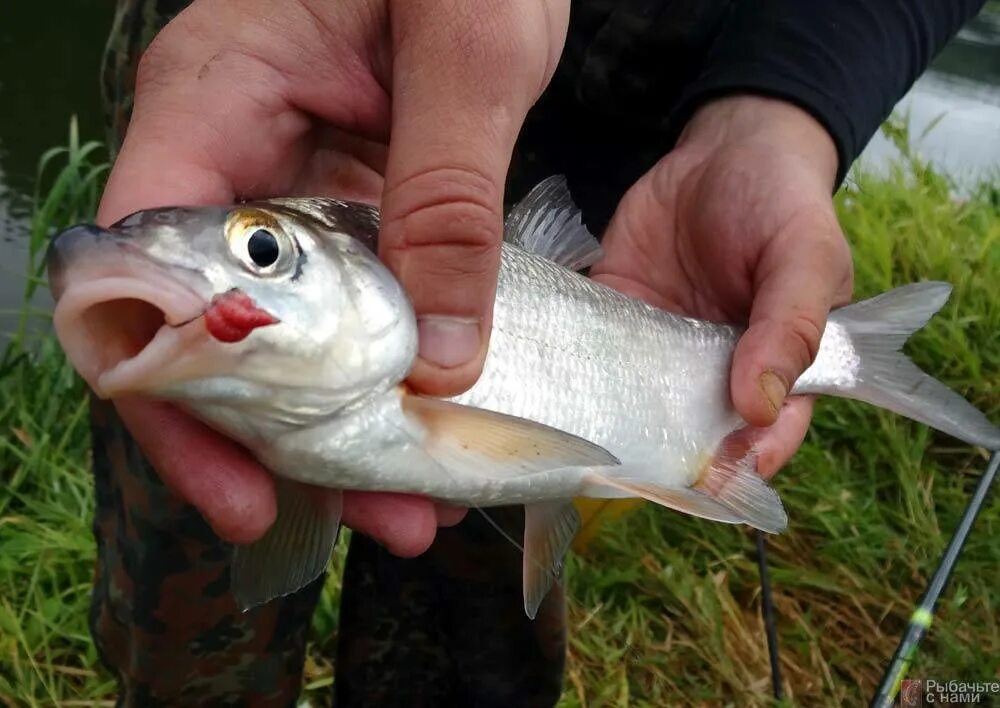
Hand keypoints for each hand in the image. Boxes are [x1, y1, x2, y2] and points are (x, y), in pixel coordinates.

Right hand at [96, 0, 568, 551]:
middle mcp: (231, 154)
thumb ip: (448, 198)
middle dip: (282, 440)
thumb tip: (439, 360)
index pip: (142, 273)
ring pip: (286, 330)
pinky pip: (345, 302)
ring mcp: (288, 183)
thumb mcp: (469, 54)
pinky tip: (431, 417)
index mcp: (214, 100)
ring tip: (415, 500)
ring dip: (344, 421)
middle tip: (379, 516)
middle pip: (213, 329)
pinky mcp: (347, 200)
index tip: (245, 488)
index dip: (173, 396)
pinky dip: (382, 365)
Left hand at [590, 95, 853, 476]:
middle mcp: (711, 375)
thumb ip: (790, 325)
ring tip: (569, 442)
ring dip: (600, 424)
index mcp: (773, 371)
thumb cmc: (782, 202)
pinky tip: (538, 386)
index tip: (703, 477)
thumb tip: (760, 406)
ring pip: (628, 405)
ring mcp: (657, 351)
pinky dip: (563, 369)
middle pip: (685, 437)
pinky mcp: (613, 316)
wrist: (724, 149)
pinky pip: (587, 353)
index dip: (735, 466)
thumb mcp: (804, 255)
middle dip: (655, 458)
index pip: (760, 439)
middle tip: (621, 470)